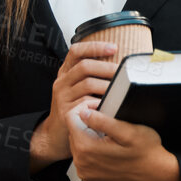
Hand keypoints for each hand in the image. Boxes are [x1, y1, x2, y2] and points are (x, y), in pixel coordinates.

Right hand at [29, 41, 118, 170]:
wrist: (56, 134)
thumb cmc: (75, 109)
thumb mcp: (79, 89)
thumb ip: (94, 76)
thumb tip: (122, 67)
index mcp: (65, 72)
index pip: (76, 51)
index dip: (95, 47)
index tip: (114, 48)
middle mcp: (61, 82)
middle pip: (85, 66)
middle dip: (107, 67)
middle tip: (124, 73)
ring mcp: (62, 97)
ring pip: (88, 84)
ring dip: (108, 86)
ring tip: (122, 90)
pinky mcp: (66, 112)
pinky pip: (86, 103)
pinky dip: (102, 102)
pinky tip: (112, 105)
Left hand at [68, 106, 180, 180]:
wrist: (154, 172)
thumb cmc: (146, 151)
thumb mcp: (128, 131)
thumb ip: (103, 121)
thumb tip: (84, 113)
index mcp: (87, 148)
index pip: (71, 118)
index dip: (85, 108)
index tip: (100, 108)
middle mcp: (81, 162)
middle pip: (73, 130)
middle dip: (87, 122)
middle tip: (108, 122)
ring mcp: (84, 171)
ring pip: (76, 142)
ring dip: (89, 135)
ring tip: (109, 135)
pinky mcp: (88, 176)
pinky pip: (82, 156)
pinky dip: (91, 148)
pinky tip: (107, 147)